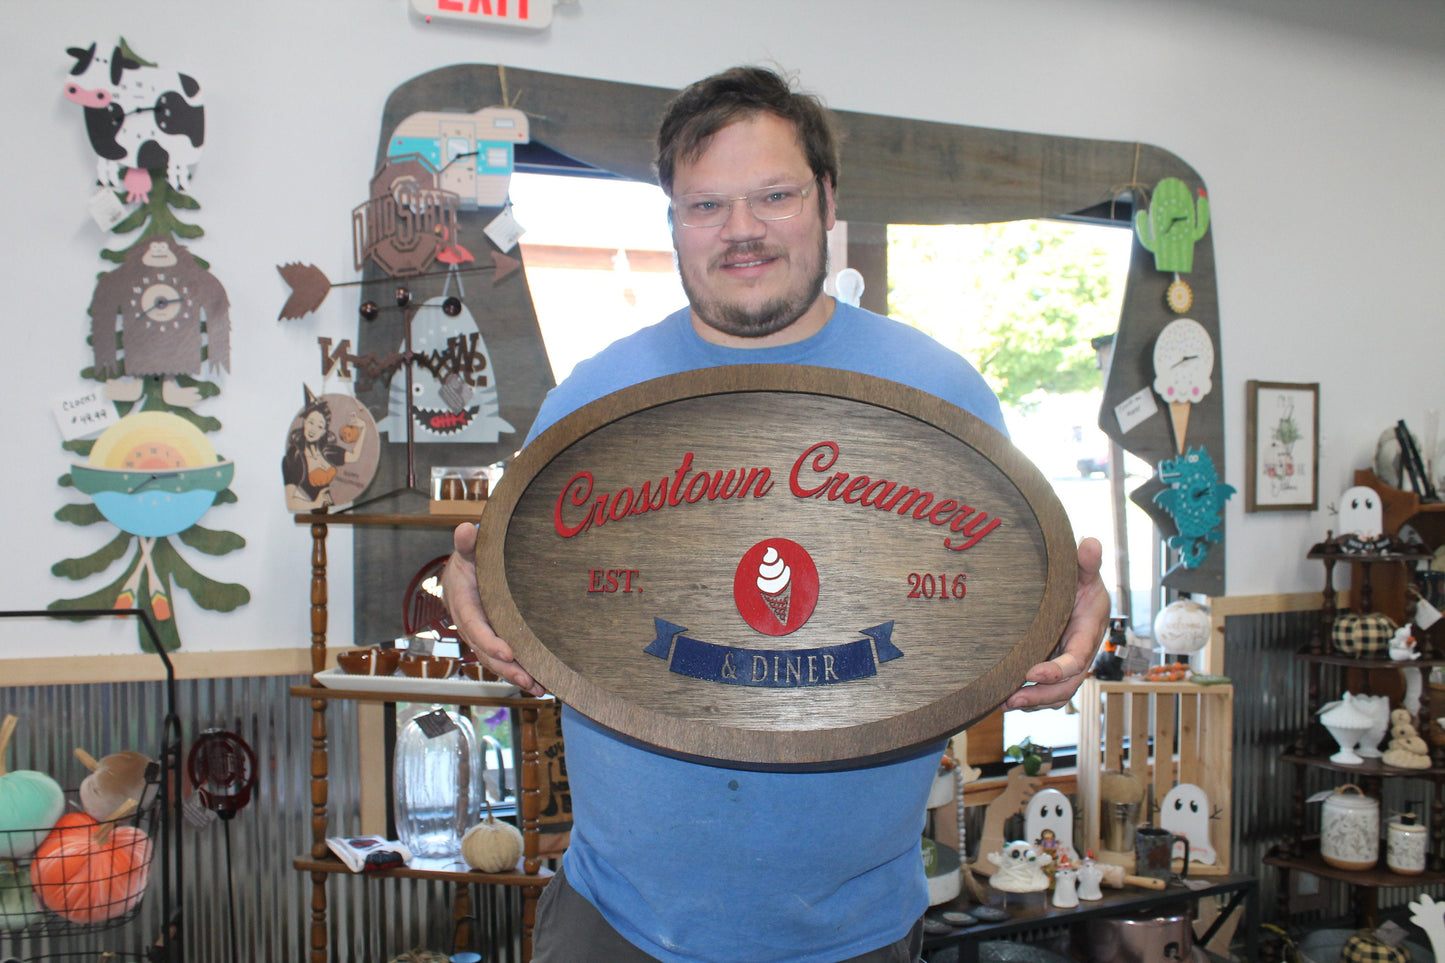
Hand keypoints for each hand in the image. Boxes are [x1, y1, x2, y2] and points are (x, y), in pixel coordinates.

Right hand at [442, 522, 545, 695]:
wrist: (465, 568)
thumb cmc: (471, 557)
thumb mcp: (469, 549)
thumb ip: (467, 543)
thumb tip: (465, 529)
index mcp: (462, 602)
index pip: (475, 625)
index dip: (489, 641)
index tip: (508, 653)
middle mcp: (469, 623)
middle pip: (484, 651)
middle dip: (506, 667)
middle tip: (528, 678)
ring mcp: (480, 633)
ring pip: (494, 660)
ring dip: (515, 675)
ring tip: (538, 688)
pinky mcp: (492, 638)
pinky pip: (502, 658)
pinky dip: (518, 671)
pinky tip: (538, 682)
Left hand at [1004, 537, 1107, 710]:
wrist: (1077, 592)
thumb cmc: (1079, 580)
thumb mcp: (1083, 570)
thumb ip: (1086, 561)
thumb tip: (1090, 543)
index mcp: (1089, 631)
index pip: (1077, 659)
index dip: (1058, 671)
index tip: (1032, 673)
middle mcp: (1081, 653)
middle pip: (1067, 686)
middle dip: (1040, 696)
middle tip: (1011, 700)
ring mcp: (1067, 663)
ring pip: (1056, 694)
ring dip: (1032, 702)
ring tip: (1003, 704)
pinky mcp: (1054, 666)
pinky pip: (1046, 691)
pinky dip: (1030, 698)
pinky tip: (1005, 698)